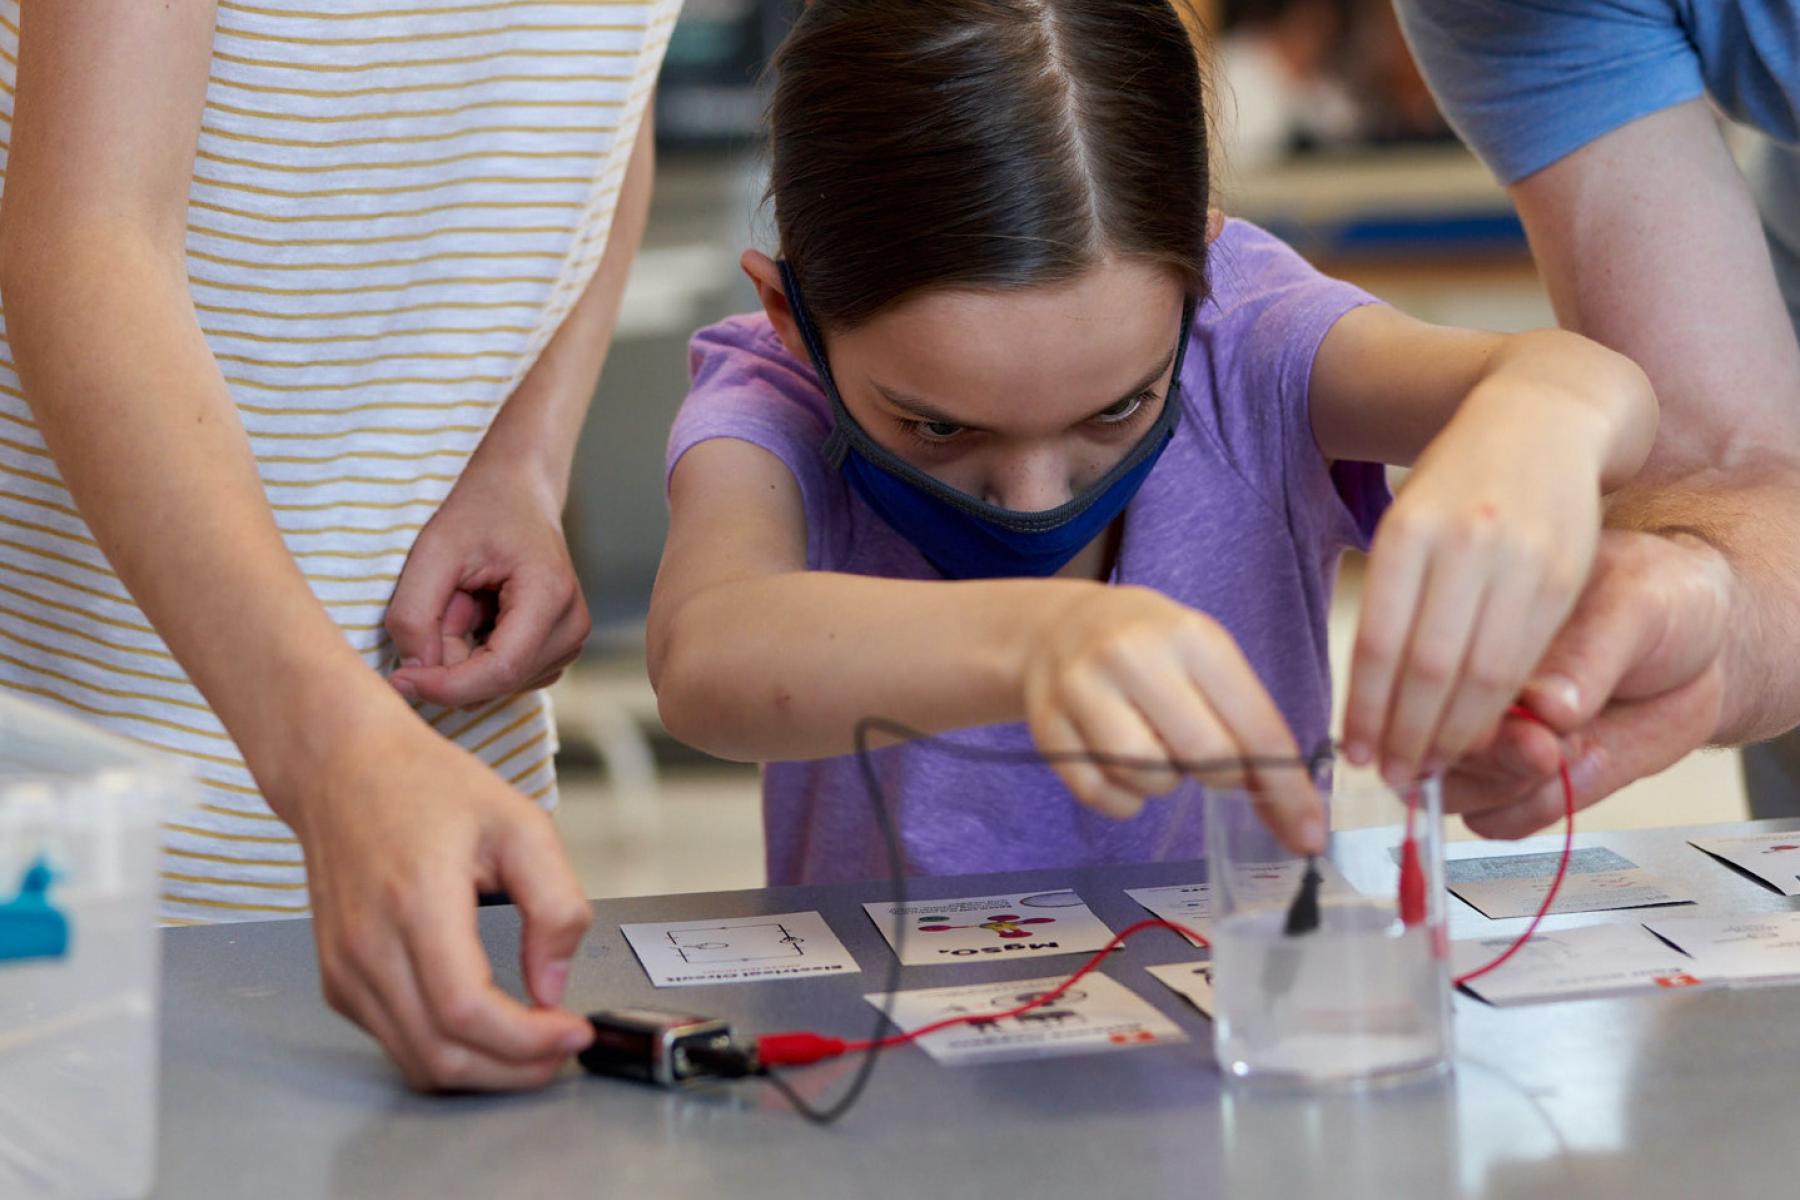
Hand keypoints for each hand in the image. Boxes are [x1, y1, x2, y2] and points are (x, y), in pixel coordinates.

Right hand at [290, 714, 595, 1090]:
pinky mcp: (339, 979)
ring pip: (417, 1060)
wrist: (343, 767)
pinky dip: (447, 1051)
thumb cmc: (427, 786)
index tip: (572, 1033)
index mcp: (416, 902)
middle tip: (561, 1050)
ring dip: (483, 1071)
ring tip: (533, 1045)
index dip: (526, 1040)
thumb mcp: (521, 825)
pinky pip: (396, 1041)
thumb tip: (553, 984)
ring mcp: (346, 968)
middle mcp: (368, 945)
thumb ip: (554, 904)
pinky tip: (488, 1027)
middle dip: (513, 1069)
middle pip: (442, 1053)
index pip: (466, 1011)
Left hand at [387, 467, 590, 707]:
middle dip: (450, 658)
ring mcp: (569, 642)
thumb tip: (413, 671)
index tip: (398, 679)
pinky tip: (477, 614)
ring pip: (495, 683)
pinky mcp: (557, 651)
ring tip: (464, 601)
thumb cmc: (482, 510)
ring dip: (462, 654)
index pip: (501, 670)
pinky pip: (503, 677)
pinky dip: (475, 655)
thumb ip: (415, 613)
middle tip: (439, 603)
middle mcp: (571, 627)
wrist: (519, 491)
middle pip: (495, 680)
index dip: (446, 686)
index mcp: (551, 597)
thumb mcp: (435, 549)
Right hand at [1020, 585, 1323, 852]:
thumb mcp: (1204, 657)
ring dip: (1165, 783)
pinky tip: (1120, 769)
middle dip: (1222, 777)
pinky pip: (1101, 795)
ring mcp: (1082, 689)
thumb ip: (1247, 721)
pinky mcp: (1047, 727)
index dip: (1287, 789)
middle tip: (1213, 766)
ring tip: (1157, 751)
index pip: (1255, 727)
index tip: (1309, 835)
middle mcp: (1134, 655)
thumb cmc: (1150, 647)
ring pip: (1148, 778)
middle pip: (1205, 756)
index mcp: (1191, 636)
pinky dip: (1123, 800)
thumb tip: (1295, 811)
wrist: (1057, 629)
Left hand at [1343, 383, 1612, 783]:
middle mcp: (1462, 543)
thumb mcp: (1407, 525)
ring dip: (1454, 733)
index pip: (1379, 644)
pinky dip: (1500, 706)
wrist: (1542, 416)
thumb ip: (1394, 604)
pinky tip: (1480, 734)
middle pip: (1429, 667)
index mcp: (1406, 532)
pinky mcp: (1565, 572)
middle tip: (1392, 777)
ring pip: (1483, 672)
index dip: (1368, 710)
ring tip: (1429, 768)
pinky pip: (1528, 657)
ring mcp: (1518, 557)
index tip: (1356, 754)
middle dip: (1407, 734)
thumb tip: (1370, 701)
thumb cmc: (1460, 484)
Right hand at [1441, 528, 1731, 836]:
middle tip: (1544, 747)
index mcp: (1472, 621)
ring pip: (1452, 792)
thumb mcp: (1634, 605)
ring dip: (1511, 788)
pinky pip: (1496, 819)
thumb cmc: (1658, 600)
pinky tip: (1586, 765)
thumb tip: (1543, 701)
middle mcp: (1467, 684)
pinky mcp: (1518, 778)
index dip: (1456, 709)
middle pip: (1426, 743)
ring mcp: (1488, 735)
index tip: (1512, 721)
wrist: (1702, 647)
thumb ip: (1587, 653)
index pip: (1425, 674)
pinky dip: (1537, 807)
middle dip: (1488, 759)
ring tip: (1573, 752)